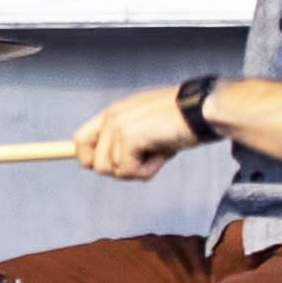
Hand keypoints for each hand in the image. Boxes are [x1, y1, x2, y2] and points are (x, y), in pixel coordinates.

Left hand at [72, 91, 199, 180]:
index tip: (103, 168)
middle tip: (141, 163)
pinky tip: (161, 156)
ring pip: (107, 169)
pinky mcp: (127, 136)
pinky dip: (146, 171)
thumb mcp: (147, 133)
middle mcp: (110, 117)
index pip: (80, 140)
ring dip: (135, 170)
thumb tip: (116, 168)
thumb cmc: (181, 122)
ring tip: (156, 155)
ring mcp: (116, 126)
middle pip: (89, 161)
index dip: (87, 158)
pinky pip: (125, 170)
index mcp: (113, 114)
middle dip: (115, 170)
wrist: (201, 111)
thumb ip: (128, 145)